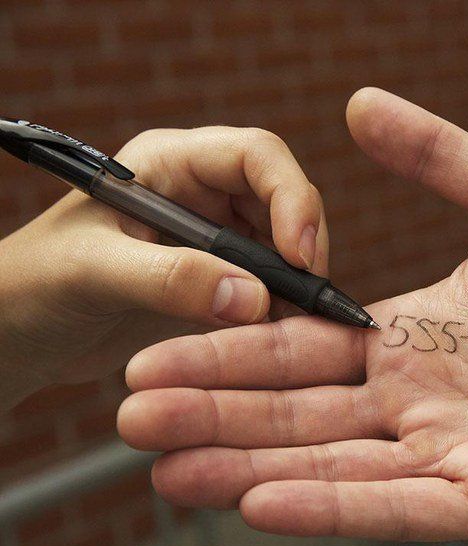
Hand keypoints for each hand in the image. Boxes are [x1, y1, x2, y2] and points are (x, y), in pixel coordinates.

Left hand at [0, 127, 327, 408]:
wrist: (15, 336)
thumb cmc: (30, 287)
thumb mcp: (91, 275)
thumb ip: (169, 279)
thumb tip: (253, 296)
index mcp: (171, 164)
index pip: (256, 156)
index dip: (291, 197)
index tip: (300, 255)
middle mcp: (201, 194)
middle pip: (284, 202)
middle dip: (304, 247)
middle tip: (311, 299)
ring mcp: (213, 240)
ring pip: (284, 250)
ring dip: (296, 285)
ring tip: (299, 327)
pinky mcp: (217, 284)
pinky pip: (269, 291)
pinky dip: (282, 313)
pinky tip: (281, 340)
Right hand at [118, 88, 467, 539]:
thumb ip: (439, 158)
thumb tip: (359, 106)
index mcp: (422, 336)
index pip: (305, 348)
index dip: (231, 350)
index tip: (157, 348)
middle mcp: (427, 400)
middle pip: (301, 412)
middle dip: (215, 413)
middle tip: (130, 416)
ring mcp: (460, 453)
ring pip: (336, 466)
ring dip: (248, 467)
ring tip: (166, 471)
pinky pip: (403, 507)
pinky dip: (332, 507)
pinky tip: (261, 501)